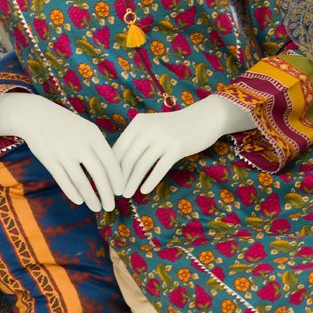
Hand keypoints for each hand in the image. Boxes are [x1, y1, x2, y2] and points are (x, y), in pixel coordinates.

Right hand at [0, 91, 124, 212]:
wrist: (36, 116)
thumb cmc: (67, 125)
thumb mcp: (87, 129)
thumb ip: (99, 147)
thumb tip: (114, 172)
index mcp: (93, 136)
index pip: (110, 162)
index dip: (117, 179)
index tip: (120, 192)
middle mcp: (80, 144)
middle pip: (98, 175)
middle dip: (107, 194)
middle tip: (111, 206)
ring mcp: (63, 153)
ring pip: (81, 182)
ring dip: (91, 198)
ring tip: (97, 208)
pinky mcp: (49, 160)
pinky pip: (64, 181)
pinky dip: (73, 193)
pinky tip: (80, 201)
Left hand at [111, 94, 254, 197]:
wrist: (204, 117)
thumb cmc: (175, 126)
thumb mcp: (152, 126)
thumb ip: (137, 139)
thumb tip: (117, 164)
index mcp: (138, 123)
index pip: (118, 148)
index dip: (111, 167)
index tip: (108, 181)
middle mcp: (148, 128)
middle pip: (128, 158)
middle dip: (120, 178)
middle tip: (116, 192)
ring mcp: (163, 137)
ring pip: (142, 165)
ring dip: (132, 182)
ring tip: (128, 194)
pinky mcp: (177, 147)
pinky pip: (159, 168)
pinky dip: (150, 181)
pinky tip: (145, 190)